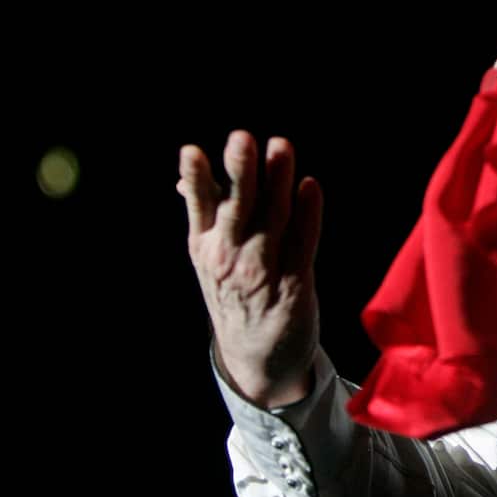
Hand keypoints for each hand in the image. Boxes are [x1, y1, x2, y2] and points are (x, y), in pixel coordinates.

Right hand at [178, 131, 321, 408]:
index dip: (196, 179)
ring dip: (278, 181)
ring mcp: (263, 271)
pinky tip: (310, 187)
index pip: (200, 205)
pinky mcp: (295, 284)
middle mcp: (230, 257)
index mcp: (205, 245)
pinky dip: (309, 214)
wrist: (257, 358)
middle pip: (238, 207)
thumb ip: (204, 212)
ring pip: (273, 218)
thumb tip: (185, 175)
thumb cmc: (234, 292)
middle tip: (242, 139)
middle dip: (241, 172)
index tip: (191, 151)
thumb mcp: (208, 256)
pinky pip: (304, 243)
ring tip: (281, 146)